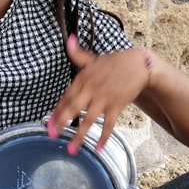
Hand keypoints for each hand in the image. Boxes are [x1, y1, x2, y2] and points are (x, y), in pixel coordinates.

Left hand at [48, 34, 148, 153]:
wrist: (139, 64)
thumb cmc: (115, 62)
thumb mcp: (93, 58)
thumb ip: (77, 53)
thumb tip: (68, 39)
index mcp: (83, 79)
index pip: (66, 97)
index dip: (56, 110)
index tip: (48, 123)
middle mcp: (91, 89)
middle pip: (73, 108)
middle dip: (61, 123)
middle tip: (52, 136)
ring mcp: (104, 98)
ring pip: (89, 119)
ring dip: (79, 135)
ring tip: (71, 149)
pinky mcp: (117, 105)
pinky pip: (109, 124)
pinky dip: (104, 136)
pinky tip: (98, 148)